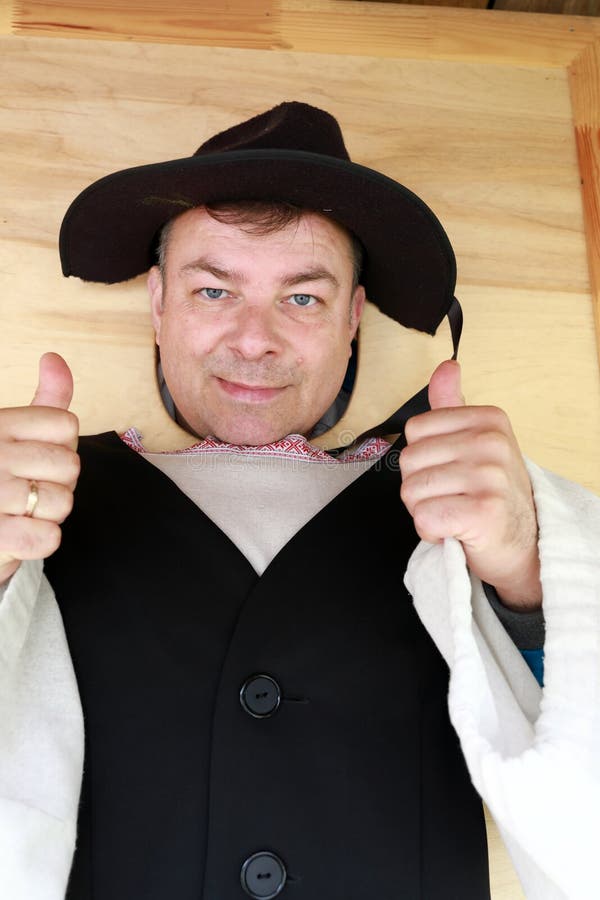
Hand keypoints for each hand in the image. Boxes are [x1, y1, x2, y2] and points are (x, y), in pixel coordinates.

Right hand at [0, 353, 79, 585]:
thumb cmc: (2, 478)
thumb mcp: (17, 432)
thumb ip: (45, 401)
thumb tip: (54, 358)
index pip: (66, 424)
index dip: (61, 446)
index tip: (35, 458)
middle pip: (70, 464)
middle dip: (59, 483)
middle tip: (29, 489)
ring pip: (62, 502)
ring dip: (49, 514)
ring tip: (22, 510)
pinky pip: (49, 537)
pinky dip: (41, 540)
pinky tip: (21, 533)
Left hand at [400, 360, 541, 610]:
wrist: (523, 541)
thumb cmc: (491, 491)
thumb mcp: (476, 441)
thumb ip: (452, 406)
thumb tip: (446, 367)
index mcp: (488, 419)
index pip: (415, 430)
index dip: (423, 458)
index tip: (450, 470)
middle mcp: (491, 443)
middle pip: (409, 461)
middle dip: (420, 487)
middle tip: (451, 496)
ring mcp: (489, 477)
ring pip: (412, 492)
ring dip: (425, 511)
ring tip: (453, 512)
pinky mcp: (483, 513)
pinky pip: (424, 517)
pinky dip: (430, 531)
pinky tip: (454, 530)